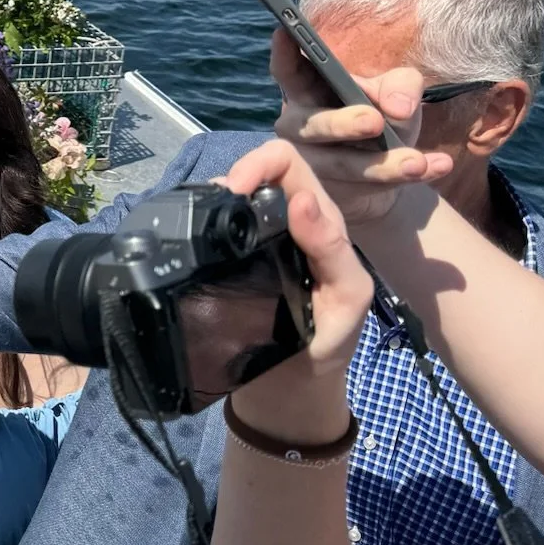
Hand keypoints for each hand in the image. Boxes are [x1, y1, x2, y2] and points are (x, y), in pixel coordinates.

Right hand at [219, 138, 376, 440]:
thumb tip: (300, 200)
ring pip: (229, 193)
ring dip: (212, 199)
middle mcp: (285, 218)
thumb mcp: (349, 295)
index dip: (260, 162)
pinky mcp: (227, 258)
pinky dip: (199, 222)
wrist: (293, 382)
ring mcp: (253, 237)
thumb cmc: (330, 338)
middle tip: (214, 209)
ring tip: (200, 226)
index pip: (289, 162)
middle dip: (232, 176)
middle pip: (255, 169)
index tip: (237, 189)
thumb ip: (333, 248)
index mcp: (319, 218)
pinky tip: (194, 240)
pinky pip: (211, 225)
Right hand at [269, 29, 452, 225]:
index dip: (284, 53)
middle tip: (374, 121)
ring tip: (417, 162)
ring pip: (341, 165)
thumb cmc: (379, 119)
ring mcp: (310, 165)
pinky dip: (408, 177)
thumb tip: (398, 107)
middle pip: (311, 124)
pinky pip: (369, 187)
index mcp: (306, 91)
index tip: (285, 32)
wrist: (381, 176)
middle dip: (342, 124)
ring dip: (383, 163)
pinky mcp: (331, 196)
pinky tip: (438, 166)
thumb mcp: (393, 93)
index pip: (288, 70)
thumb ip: (401, 85)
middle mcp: (298, 127)